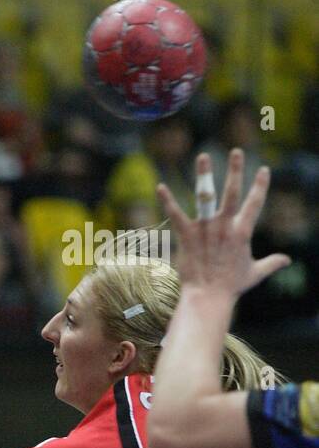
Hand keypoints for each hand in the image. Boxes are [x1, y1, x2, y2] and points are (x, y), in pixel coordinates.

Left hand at [156, 148, 290, 298]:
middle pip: (232, 192)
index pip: (255, 203)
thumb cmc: (232, 286)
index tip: (264, 170)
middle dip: (236, 170)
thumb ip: (272, 263)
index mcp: (243, 231)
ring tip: (203, 156)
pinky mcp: (187, 235)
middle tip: (237, 151)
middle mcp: (225, 226)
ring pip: (206, 196)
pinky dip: (168, 200)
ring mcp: (205, 229)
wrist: (208, 296)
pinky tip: (160, 187)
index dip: (260, 186)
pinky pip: (176, 214)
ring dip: (205, 175)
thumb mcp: (255, 272)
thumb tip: (287, 260)